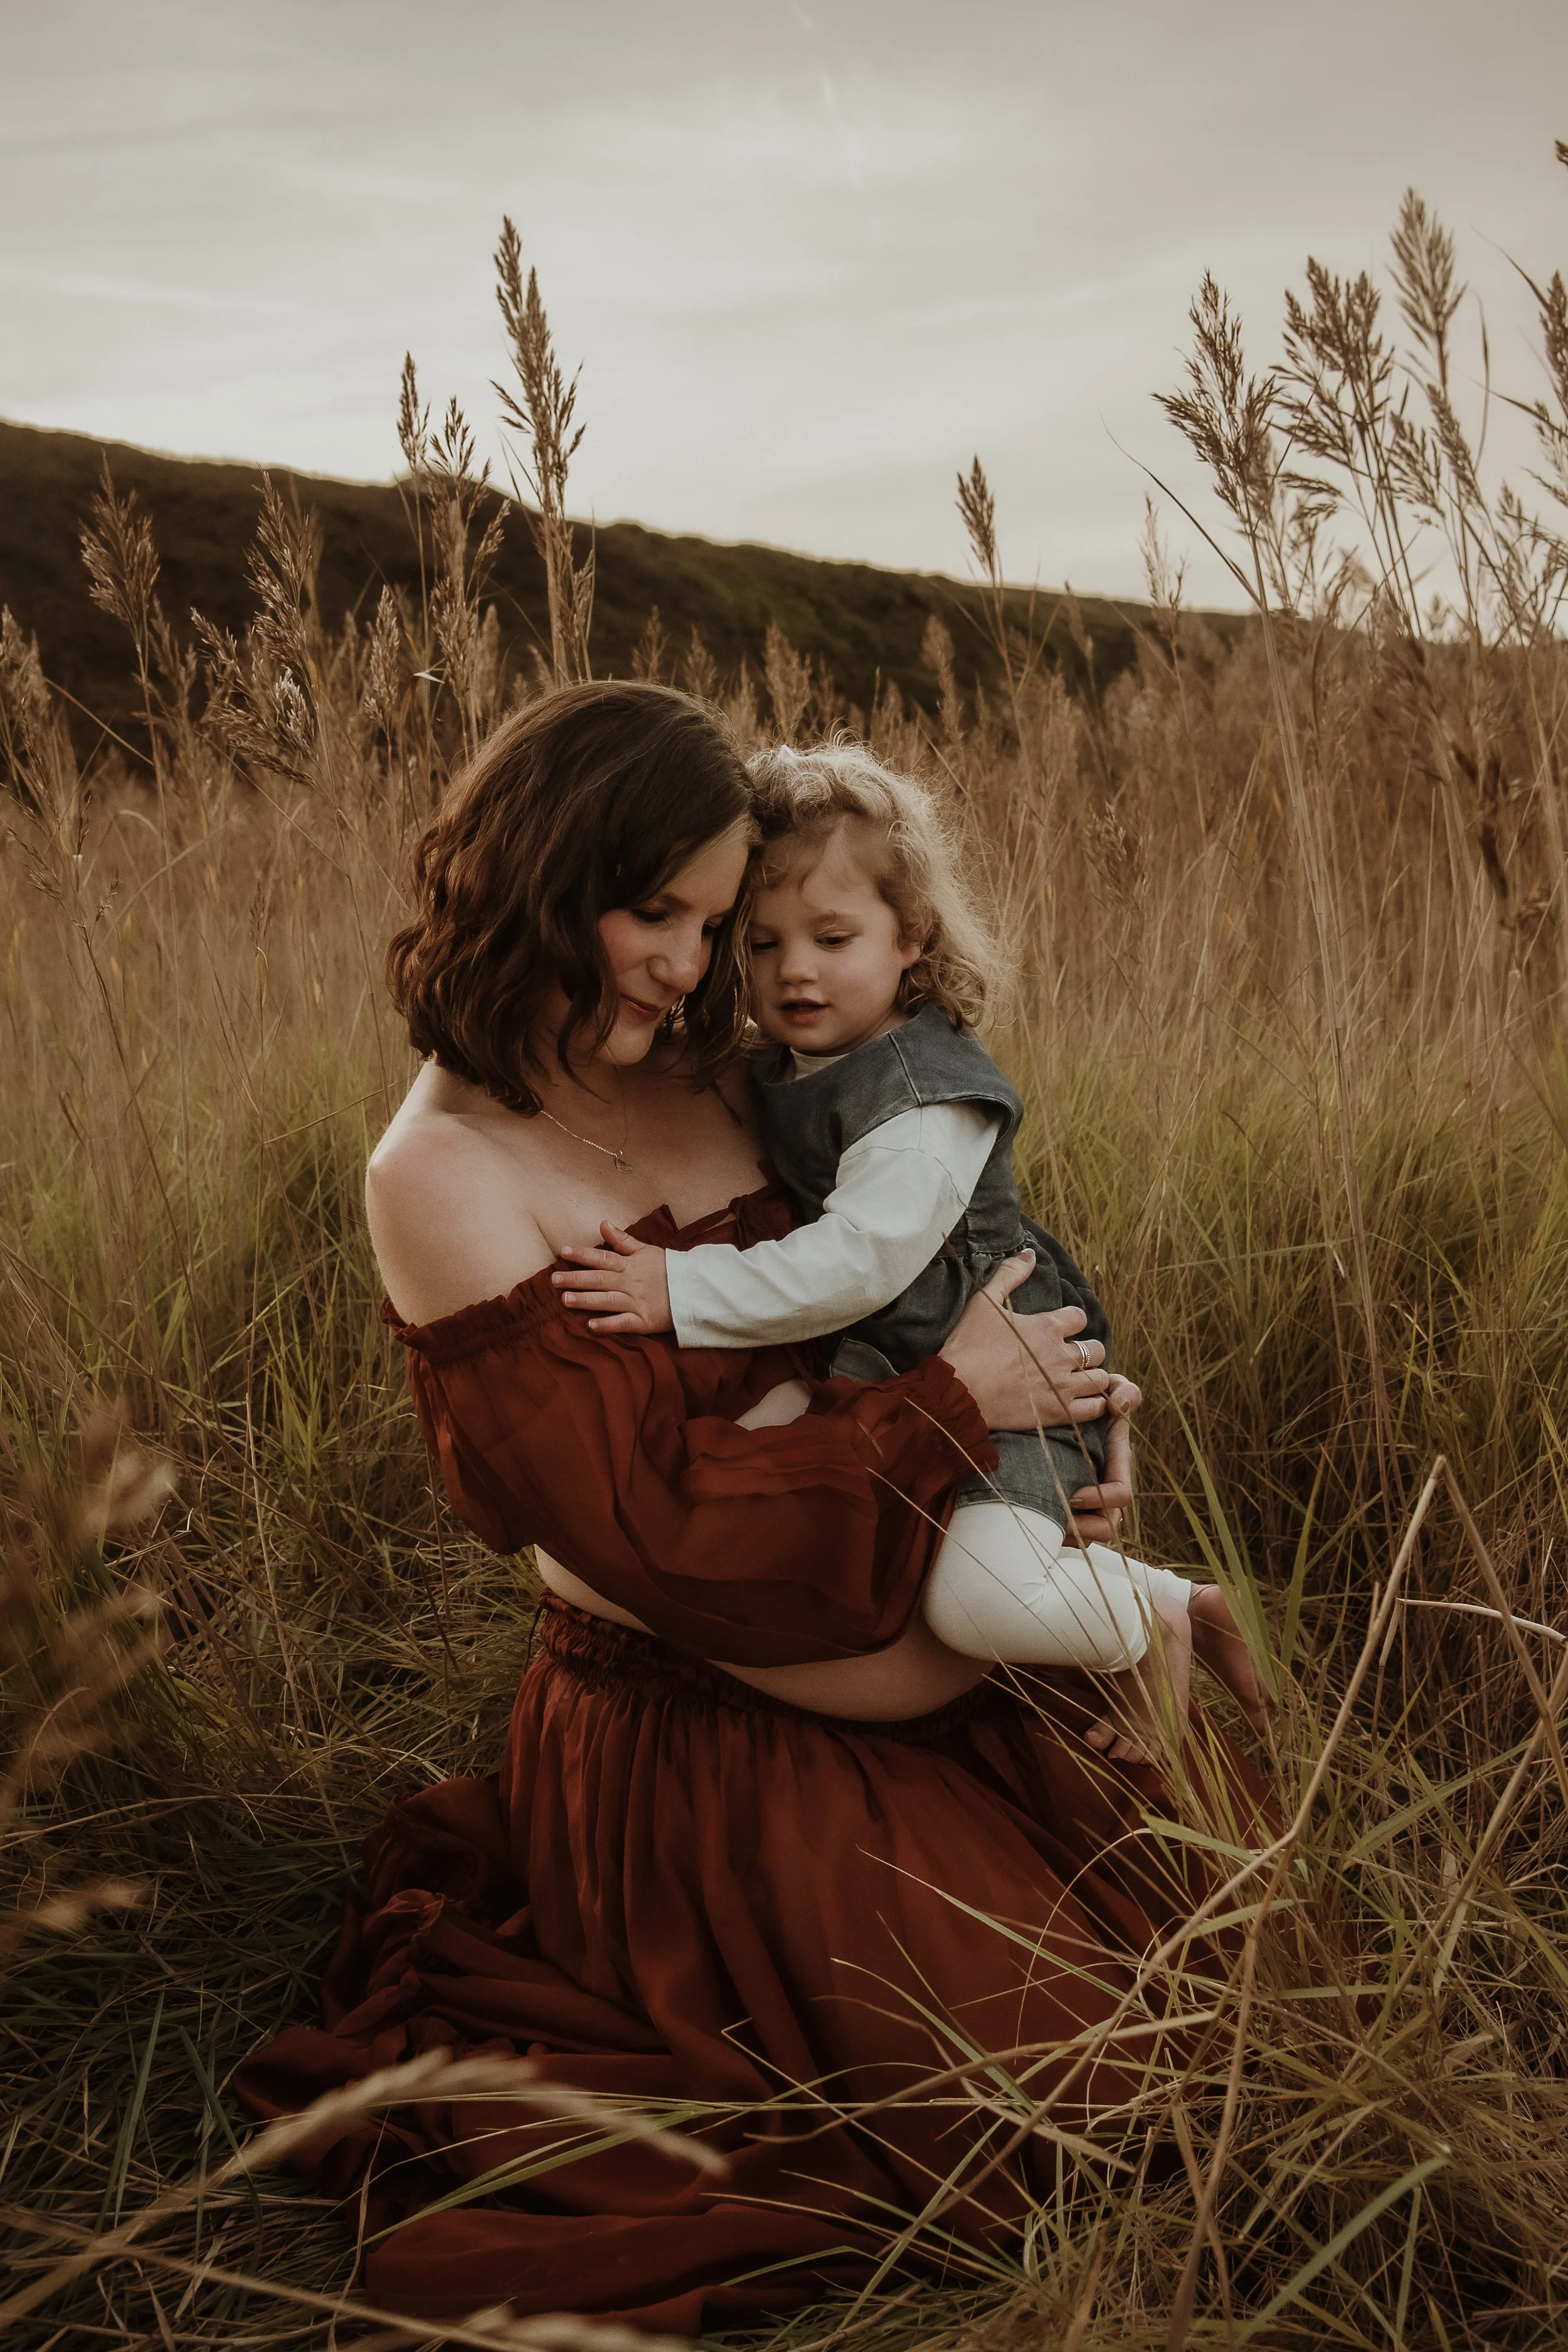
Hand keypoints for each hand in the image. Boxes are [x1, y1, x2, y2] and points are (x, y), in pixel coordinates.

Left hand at [552, 1225, 672, 1334]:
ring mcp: (636, 1302)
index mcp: (629, 1265)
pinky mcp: (644, 1321)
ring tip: (565, 1300)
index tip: (563, 1251)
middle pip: (599, 1279)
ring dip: (586, 1300)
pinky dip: (608, 1325)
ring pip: (607, 1300)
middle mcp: (630, 1282)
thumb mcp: (646, 1250)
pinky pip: (623, 1323)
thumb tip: (603, 1223)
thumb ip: (622, 1239)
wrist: (694, 1290)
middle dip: (575, 1279)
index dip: (582, 1254)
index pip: (602, 1257)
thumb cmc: (668, 1269)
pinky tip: (590, 1326)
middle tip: (553, 1280)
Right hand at [937, 1251, 1117, 1435]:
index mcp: (1048, 1326)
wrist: (957, 1390)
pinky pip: (1095, 1408)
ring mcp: (1062, 1385)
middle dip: (1087, 1350)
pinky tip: (1084, 1400)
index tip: (1059, 1329)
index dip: (1071, 1322)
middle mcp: (1061, 1355)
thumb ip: (1010, 1274)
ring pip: (1100, 1378)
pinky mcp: (1058, 1412)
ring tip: (1079, 1379)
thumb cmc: (968, 1344)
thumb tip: (1030, 1252)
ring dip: (1093, 1376)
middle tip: (1071, 1356)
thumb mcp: (984, 1301)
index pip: (1080, 1317)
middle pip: (1096, 1349)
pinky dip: (1096, 1403)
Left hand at [1061, 1375, 1140, 1546]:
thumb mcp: (1108, 1389)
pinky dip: (1054, 1534)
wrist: (1057, 1406)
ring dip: (1070, 1536)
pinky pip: (1067, 1535)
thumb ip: (1123, 1391)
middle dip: (1085, 1528)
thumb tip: (1118, 1404)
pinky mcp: (1067, 1507)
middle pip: (1108, 1525)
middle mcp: (1104, 1487)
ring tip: (1045, 1525)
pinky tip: (1034, 1523)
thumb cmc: (1088, 1398)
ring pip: (1089, 1536)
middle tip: (1057, 1515)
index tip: (1076, 1492)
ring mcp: (1088, 1501)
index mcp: (1116, 1465)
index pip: (1120, 1494)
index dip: (1102, 1498)